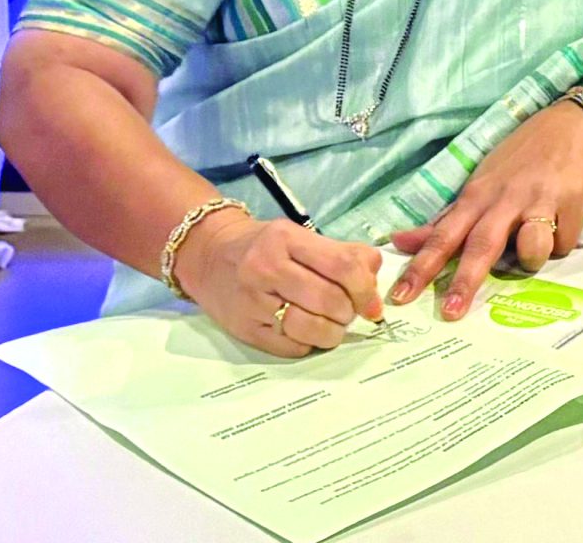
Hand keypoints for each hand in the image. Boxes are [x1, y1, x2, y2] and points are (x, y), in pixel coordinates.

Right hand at [177, 208, 382, 355]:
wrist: (208, 256)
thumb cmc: (264, 246)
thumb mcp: (301, 236)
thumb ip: (342, 252)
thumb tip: (374, 276)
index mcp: (287, 239)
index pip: (342, 266)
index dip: (366, 289)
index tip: (373, 305)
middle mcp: (266, 268)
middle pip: (329, 300)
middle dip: (350, 313)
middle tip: (350, 313)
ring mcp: (252, 301)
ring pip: (310, 328)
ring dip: (333, 333)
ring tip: (334, 326)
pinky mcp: (243, 329)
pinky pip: (289, 346)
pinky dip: (309, 343)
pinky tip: (309, 334)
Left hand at [386, 97, 582, 319]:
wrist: (575, 126)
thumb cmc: (522, 158)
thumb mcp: (481, 182)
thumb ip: (447, 218)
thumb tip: (398, 241)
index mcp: (478, 195)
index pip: (443, 235)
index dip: (421, 267)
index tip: (400, 296)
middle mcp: (505, 200)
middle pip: (481, 245)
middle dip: (465, 280)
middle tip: (450, 312)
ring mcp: (541, 202)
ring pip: (531, 248)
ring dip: (531, 257)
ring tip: (535, 249)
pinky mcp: (574, 206)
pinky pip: (561, 244)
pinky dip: (559, 241)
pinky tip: (561, 223)